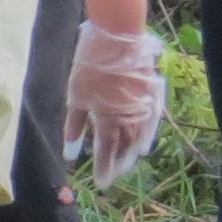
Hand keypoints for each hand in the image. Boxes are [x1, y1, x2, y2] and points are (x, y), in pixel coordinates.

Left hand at [67, 19, 167, 186]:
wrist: (118, 37)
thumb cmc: (91, 64)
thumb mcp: (76, 94)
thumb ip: (75, 123)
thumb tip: (71, 151)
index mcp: (108, 118)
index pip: (106, 150)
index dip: (103, 167)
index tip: (101, 184)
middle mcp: (128, 117)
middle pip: (124, 148)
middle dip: (117, 164)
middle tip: (112, 177)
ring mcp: (142, 108)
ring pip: (137, 138)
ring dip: (130, 153)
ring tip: (124, 165)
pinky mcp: (150, 97)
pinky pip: (148, 125)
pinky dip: (143, 137)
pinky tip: (142, 145)